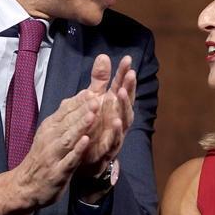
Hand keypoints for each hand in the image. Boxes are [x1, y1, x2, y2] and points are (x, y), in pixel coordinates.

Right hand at [0, 92, 97, 214]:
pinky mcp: (58, 172)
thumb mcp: (49, 134)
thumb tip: (77, 98)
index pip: (65, 111)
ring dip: (80, 126)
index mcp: (49, 128)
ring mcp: (53, 156)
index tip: (93, 90)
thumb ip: (63, 118)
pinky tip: (86, 142)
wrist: (25, 186)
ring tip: (93, 115)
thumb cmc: (42, 158)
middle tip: (97, 98)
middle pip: (67, 122)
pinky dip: (77, 151)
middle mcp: (50, 139)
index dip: (79, 101)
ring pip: (68, 138)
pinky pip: (69, 160)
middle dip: (82, 110)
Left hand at [76, 54, 135, 179]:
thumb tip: (104, 56)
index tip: (127, 59)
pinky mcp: (108, 150)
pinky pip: (114, 141)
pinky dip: (115, 132)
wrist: (85, 158)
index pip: (121, 87)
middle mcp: (119, 119)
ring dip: (124, 107)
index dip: (124, 74)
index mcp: (114, 106)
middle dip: (129, 88)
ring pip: (124, 120)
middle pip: (126, 102)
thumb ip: (99, 80)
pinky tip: (115, 122)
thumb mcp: (95, 100)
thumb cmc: (94, 126)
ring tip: (121, 94)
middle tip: (130, 74)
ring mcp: (115, 135)